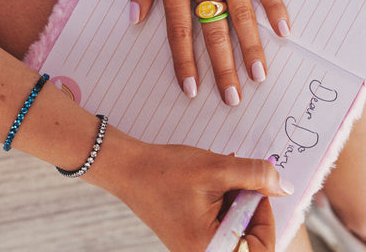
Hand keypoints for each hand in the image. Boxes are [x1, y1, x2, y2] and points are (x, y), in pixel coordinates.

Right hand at [116, 144, 291, 251]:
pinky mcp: (191, 234)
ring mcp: (196, 245)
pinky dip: (222, 198)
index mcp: (210, 249)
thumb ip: (255, 176)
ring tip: (218, 173)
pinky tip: (210, 179)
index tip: (256, 186)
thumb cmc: (165, 171)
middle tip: (234, 173)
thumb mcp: (215, 169)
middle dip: (247, 200)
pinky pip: (220, 221)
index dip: (266, 215)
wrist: (128, 168)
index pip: (261, 249)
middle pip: (248, 235)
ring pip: (235, 224)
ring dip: (234, 196)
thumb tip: (284, 185)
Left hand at [127, 0, 288, 105]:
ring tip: (260, 75)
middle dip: (223, 67)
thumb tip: (137, 19)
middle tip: (233, 98)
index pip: (179, 30)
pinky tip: (284, 30)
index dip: (186, 62)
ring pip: (241, 12)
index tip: (192, 89)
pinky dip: (275, 5)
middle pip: (214, 29)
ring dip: (251, 46)